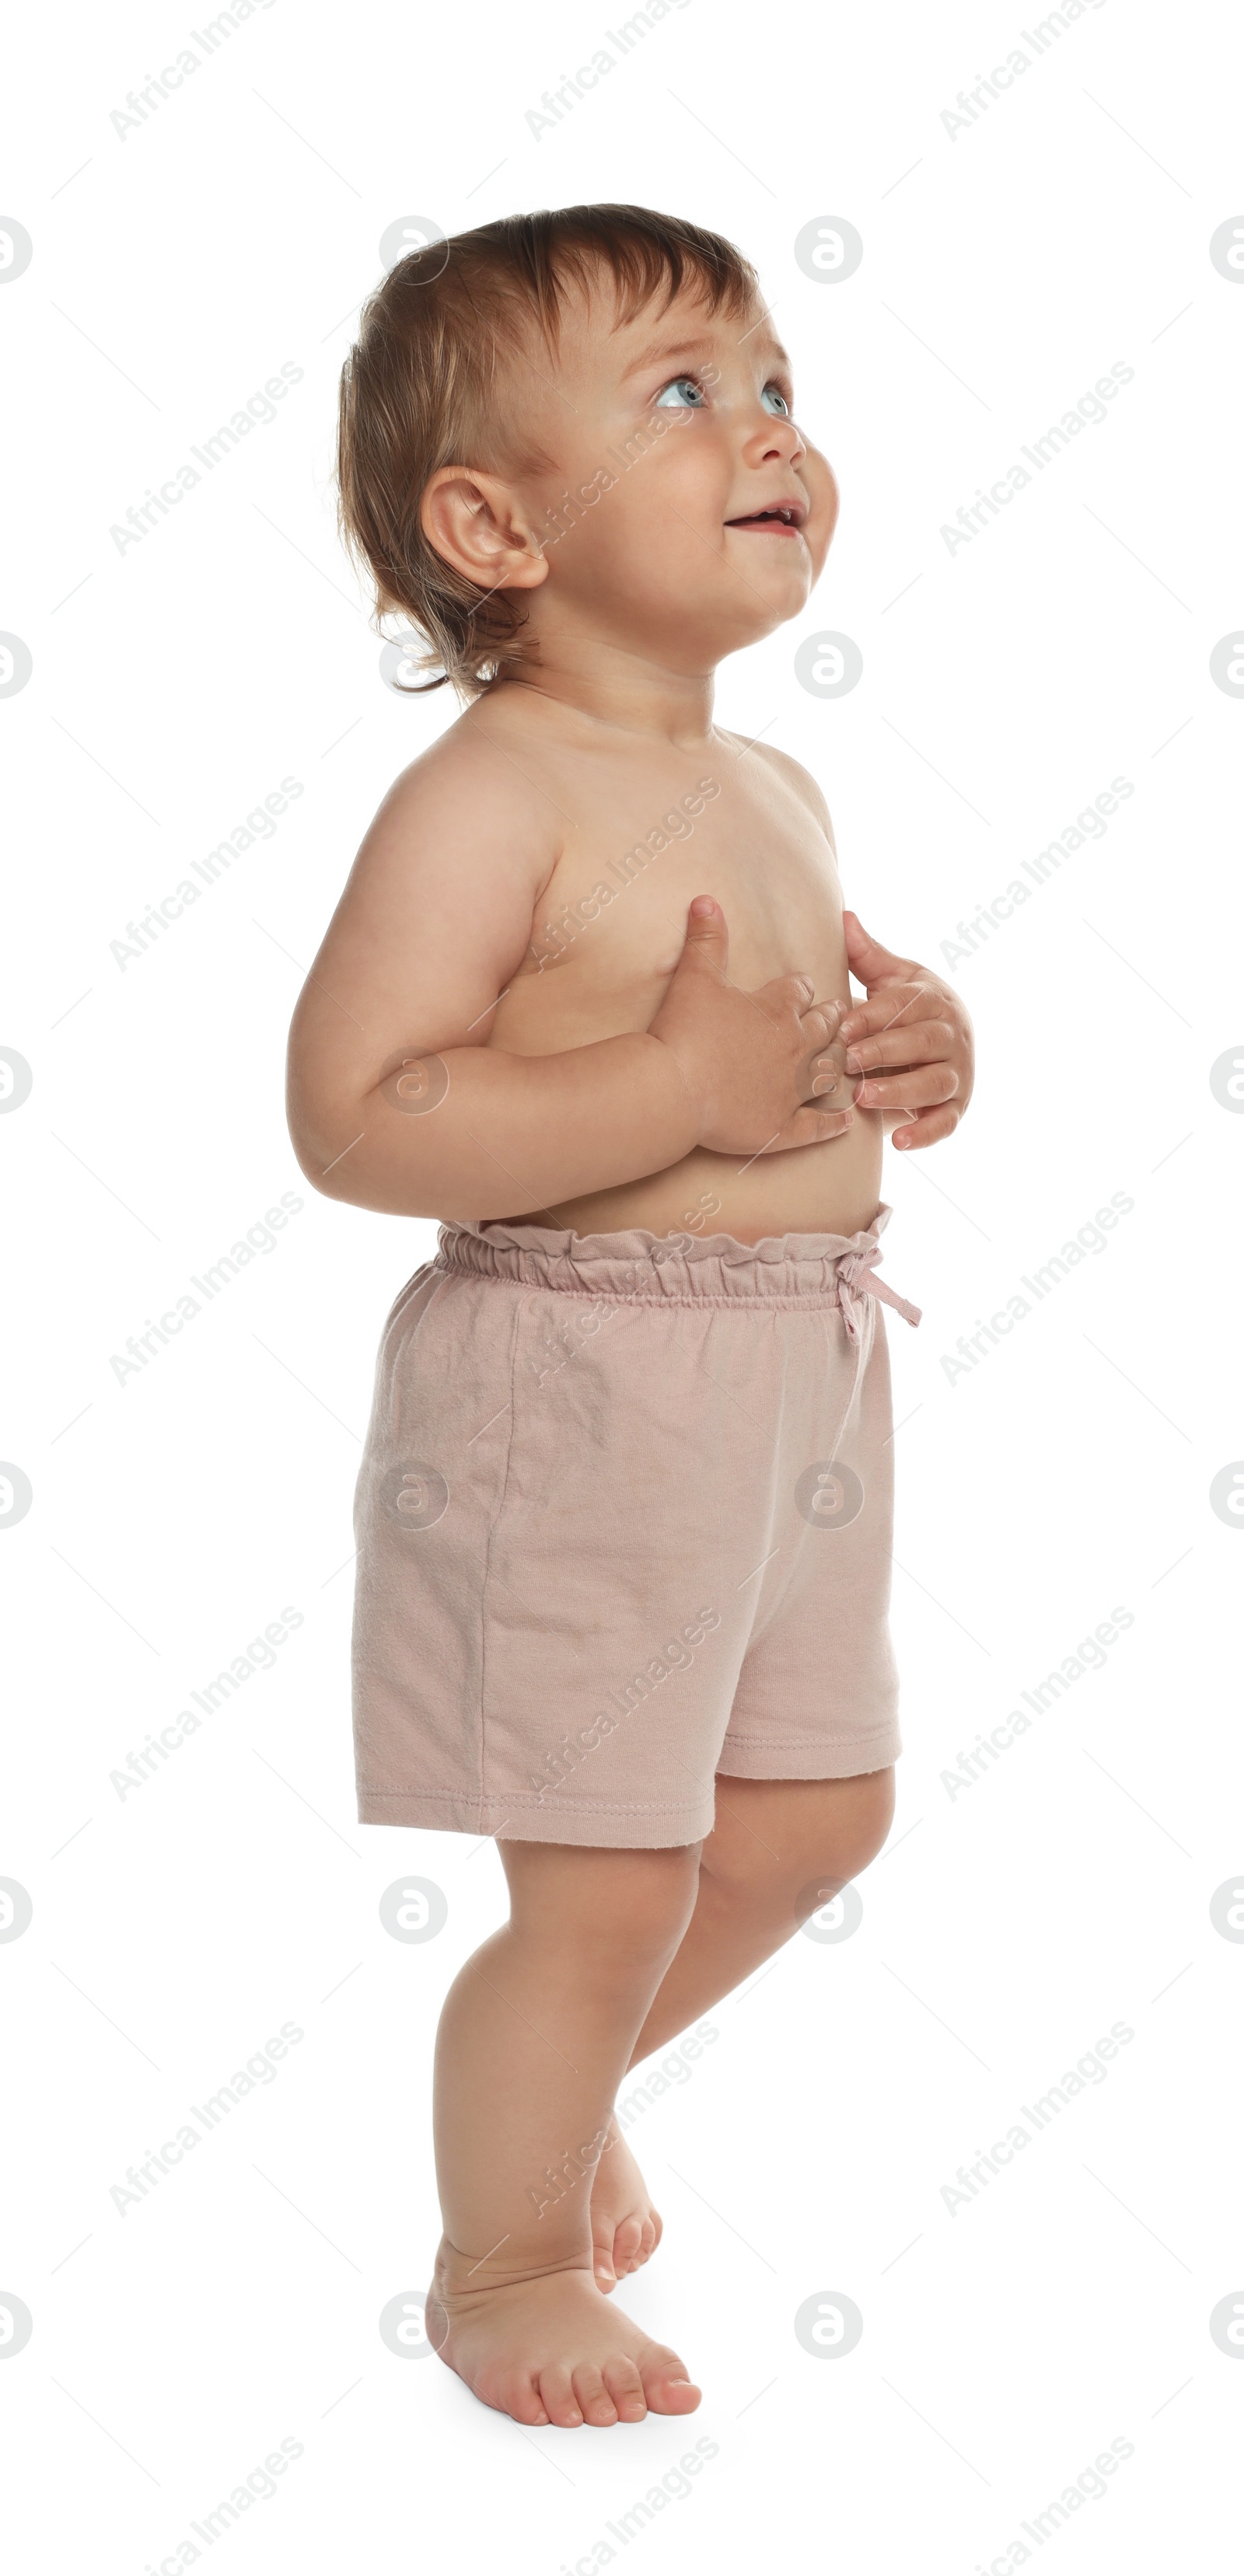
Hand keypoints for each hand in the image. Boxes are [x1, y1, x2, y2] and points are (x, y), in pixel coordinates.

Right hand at [650, 898, 855, 1155]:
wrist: (672, 1090)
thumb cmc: (683, 1032)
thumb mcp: (694, 976)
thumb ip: (706, 939)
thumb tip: (707, 899)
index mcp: (777, 1009)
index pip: (800, 990)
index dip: (801, 987)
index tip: (802, 988)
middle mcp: (795, 1047)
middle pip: (824, 1028)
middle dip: (831, 1019)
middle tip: (837, 1015)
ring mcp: (792, 1089)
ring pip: (827, 1072)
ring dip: (837, 1063)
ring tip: (844, 1059)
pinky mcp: (783, 1126)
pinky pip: (818, 1126)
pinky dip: (834, 1123)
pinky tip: (846, 1120)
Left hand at [838, 912, 973, 1149]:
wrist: (947, 1044)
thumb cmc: (909, 1010)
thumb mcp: (894, 980)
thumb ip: (869, 955)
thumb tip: (845, 917)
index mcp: (934, 1000)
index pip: (906, 1005)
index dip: (875, 1016)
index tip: (842, 1026)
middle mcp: (952, 1034)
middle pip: (923, 1042)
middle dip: (885, 1051)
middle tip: (847, 1061)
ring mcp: (958, 1072)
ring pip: (934, 1081)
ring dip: (900, 1090)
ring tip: (864, 1098)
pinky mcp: (957, 1106)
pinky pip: (946, 1122)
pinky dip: (925, 1133)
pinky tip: (899, 1141)